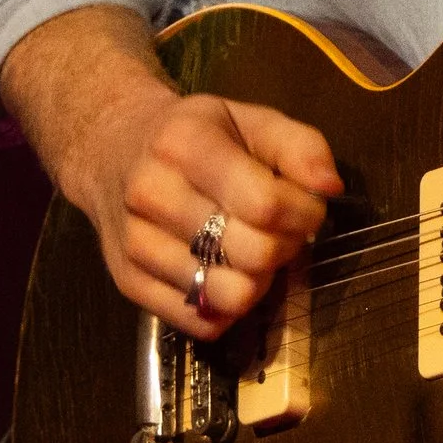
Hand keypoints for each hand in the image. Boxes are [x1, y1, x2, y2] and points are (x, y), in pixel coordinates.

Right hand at [1, 5, 341, 339]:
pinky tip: (226, 272)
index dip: (303, 213)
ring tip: (253, 251)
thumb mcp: (249, 119)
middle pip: (251, 252)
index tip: (309, 207)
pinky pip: (200, 322)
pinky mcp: (128, 284)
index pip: (264, 202)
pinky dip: (227, 307)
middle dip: (286, 247)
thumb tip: (330, 187)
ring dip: (258, 280)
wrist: (112, 151)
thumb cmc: (194, 135)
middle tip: (284, 231)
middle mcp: (151, 194)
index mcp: (185, 144)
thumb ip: (299, 146)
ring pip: (228, 295)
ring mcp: (135, 245)